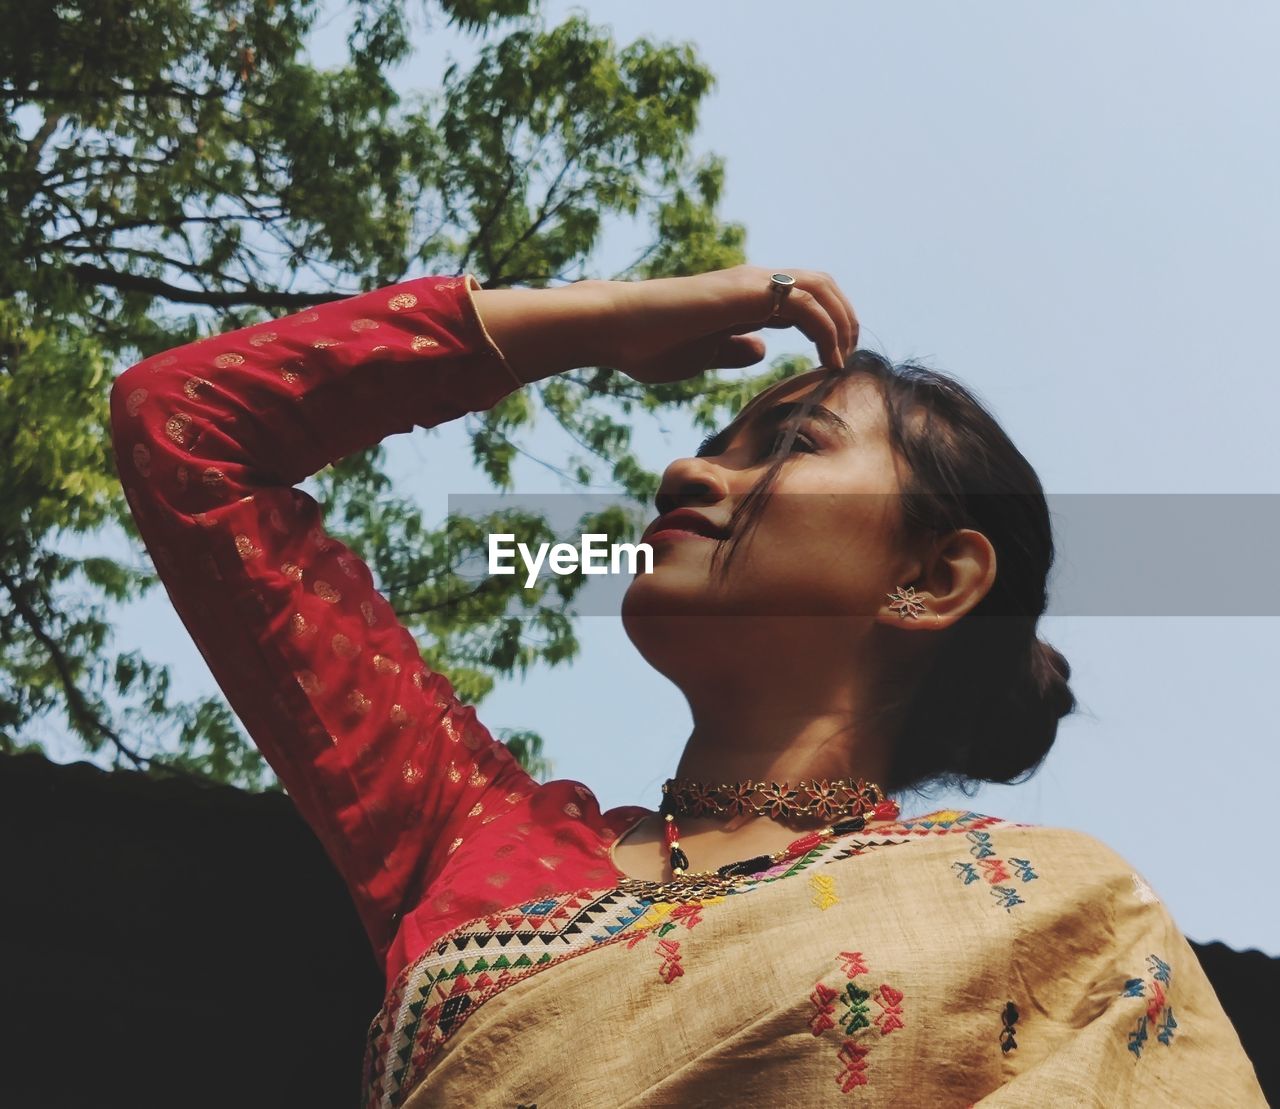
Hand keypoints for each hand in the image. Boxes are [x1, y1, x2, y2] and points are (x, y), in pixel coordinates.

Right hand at [601, 265, 858, 384]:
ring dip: (842, 322)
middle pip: (821, 286)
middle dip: (844, 317)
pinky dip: (827, 330)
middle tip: (848, 355)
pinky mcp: (745, 292)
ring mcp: (749, 283)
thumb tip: (760, 350)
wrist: (616, 328)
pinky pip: (804, 305)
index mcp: (742, 297)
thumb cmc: (647, 344)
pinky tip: (828, 360)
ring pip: (820, 289)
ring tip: (843, 358)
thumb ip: (732, 349)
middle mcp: (751, 283)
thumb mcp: (702, 355)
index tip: (832, 359)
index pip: (801, 298)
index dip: (826, 324)